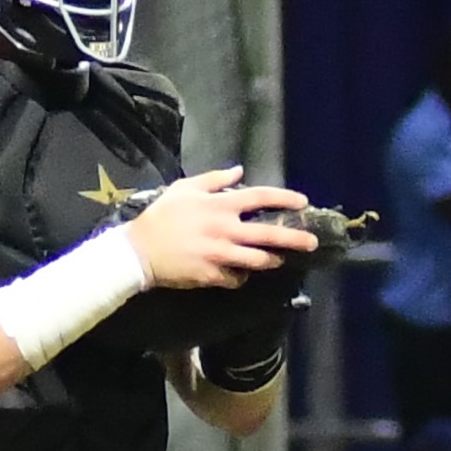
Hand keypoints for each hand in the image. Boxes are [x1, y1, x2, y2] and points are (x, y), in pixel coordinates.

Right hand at [124, 167, 321, 292]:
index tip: (302, 202)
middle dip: (294, 238)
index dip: (285, 198)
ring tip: (278, 260)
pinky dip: (241, 276)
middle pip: (269, 234)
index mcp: (220, 205)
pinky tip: (240, 274)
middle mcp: (225, 230)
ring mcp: (220, 255)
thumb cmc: (160, 216)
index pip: (261, 198)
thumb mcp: (184, 188)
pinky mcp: (211, 275)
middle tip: (312, 242)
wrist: (137, 252)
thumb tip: (239, 171)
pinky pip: (236, 278)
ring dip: (272, 260)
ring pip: (258, 260)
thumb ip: (214, 179)